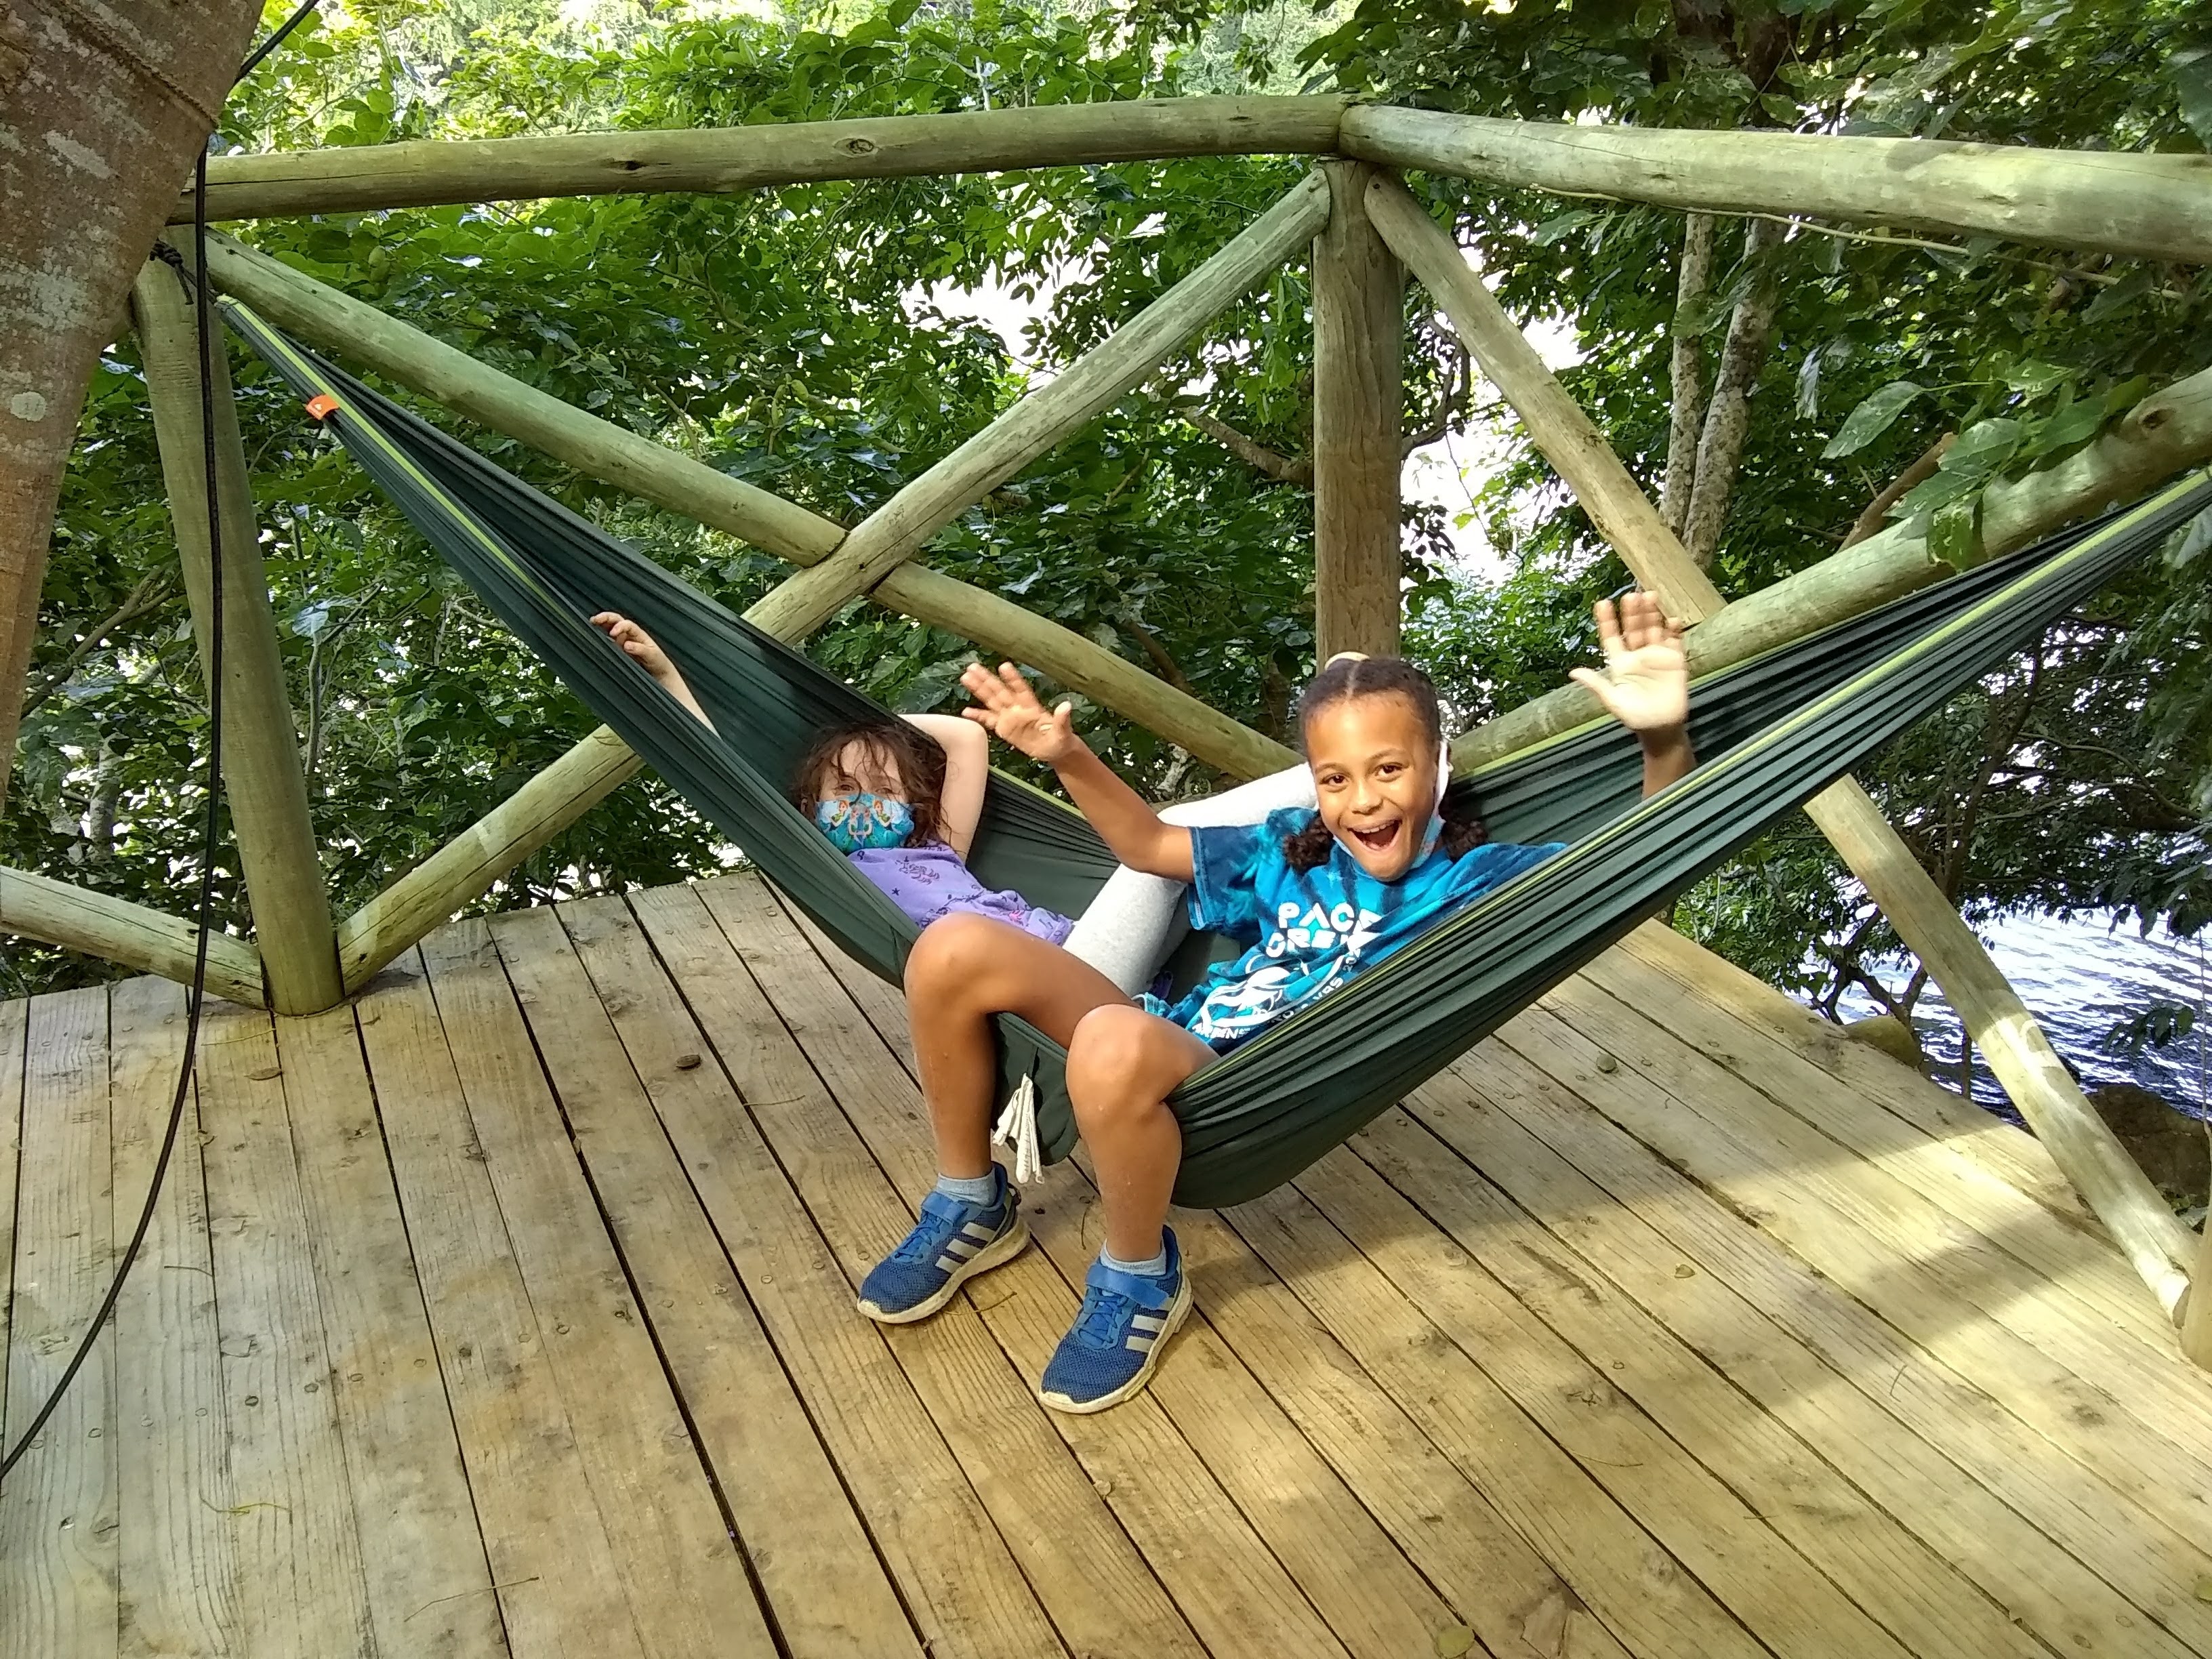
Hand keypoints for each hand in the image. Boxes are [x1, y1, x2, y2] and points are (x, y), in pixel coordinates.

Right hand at [591, 612, 677, 684]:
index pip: (627, 624)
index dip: (619, 626)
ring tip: (592, 623)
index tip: (613, 633)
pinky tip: (593, 635)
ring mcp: (622, 641)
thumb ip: (640, 649)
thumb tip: (626, 645)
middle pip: (616, 620)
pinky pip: (607, 640)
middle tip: (595, 619)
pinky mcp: (617, 650)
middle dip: (606, 617)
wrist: (659, 673)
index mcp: (638, 633)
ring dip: (601, 624)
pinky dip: (600, 635)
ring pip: (609, 628)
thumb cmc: (657, 662)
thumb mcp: (652, 656)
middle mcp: (629, 635)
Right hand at [960, 661, 1080, 764]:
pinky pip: (989, 721)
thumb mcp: (1063, 731)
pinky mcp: (1004, 729)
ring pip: (991, 700)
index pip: (1020, 689)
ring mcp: (1010, 717)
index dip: (1013, 679)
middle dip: (986, 679)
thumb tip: (1067, 705)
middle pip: (999, 691)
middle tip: (973, 667)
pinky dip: (978, 716)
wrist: (1054, 750)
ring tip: (966, 677)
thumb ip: (1062, 719)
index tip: (1004, 666)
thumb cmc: (1060, 739)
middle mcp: (1018, 708)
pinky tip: (966, 712)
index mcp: (1032, 707)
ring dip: (979, 690)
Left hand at [1569, 593, 1688, 734]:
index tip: (1602, 603)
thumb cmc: (1635, 717)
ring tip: (1650, 597)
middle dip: (1632, 613)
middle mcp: (1637, 655)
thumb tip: (1573, 672)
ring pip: (1653, 629)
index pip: (1611, 637)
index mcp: (1620, 663)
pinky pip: (1675, 641)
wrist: (1661, 729)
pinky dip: (1674, 630)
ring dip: (1652, 614)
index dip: (1607, 621)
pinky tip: (1672, 620)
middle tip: (1631, 595)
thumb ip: (1596, 684)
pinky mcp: (1675, 661)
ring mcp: (1657, 656)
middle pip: (1634, 628)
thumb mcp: (1613, 701)